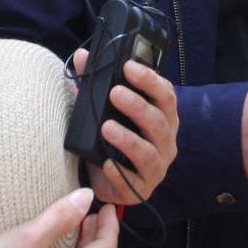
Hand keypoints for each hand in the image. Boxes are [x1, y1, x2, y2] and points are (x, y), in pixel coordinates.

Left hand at [71, 50, 178, 206]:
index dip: (150, 79)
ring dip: (129, 139)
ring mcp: (157, 167)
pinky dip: (119, 172)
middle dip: (138, 106)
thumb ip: (94, 83)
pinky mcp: (142, 189)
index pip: (166, 95)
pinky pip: (135, 183)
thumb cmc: (111, 137)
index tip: (128, 67)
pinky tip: (105, 163)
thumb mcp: (103, 108)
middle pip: (159, 122)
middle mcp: (165, 141)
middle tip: (116, 93)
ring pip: (149, 153)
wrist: (106, 176)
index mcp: (162, 117)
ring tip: (106, 127)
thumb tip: (81, 57)